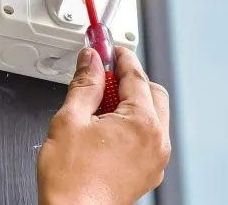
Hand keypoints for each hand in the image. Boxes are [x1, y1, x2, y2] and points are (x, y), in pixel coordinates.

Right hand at [37, 47, 170, 204]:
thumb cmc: (71, 179)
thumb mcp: (71, 118)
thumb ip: (85, 84)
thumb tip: (91, 61)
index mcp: (142, 124)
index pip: (136, 76)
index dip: (119, 57)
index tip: (108, 47)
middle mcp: (156, 142)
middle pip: (152, 93)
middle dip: (129, 79)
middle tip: (102, 74)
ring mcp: (154, 160)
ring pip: (152, 116)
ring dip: (130, 103)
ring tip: (98, 106)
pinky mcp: (147, 173)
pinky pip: (147, 137)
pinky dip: (131, 125)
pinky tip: (104, 128)